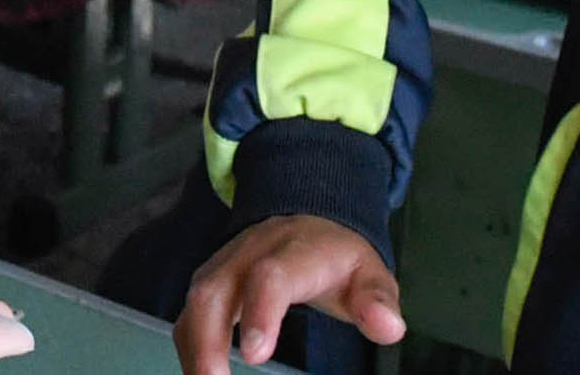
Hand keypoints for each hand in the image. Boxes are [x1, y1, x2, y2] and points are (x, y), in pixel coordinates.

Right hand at [177, 215, 404, 374]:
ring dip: (194, 349)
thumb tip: (390, 328)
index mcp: (294, 252)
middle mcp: (248, 254)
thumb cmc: (337, 258)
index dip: (260, 313)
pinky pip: (189, 314)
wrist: (307, 220)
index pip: (270, 277)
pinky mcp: (208, 283)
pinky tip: (200, 374)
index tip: (255, 356)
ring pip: (194, 304)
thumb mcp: (369, 273)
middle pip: (214, 291)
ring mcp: (222, 266)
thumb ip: (377, 300)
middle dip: (207, 340)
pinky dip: (189, 349)